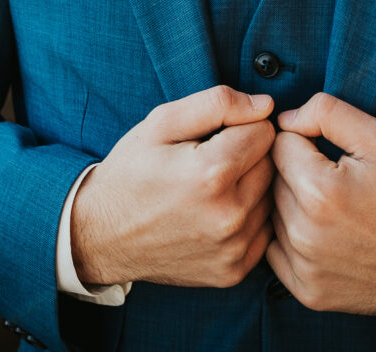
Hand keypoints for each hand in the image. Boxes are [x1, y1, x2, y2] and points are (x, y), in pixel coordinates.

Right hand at [70, 84, 276, 288]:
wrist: (102, 234)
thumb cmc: (131, 172)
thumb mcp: (160, 123)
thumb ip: (217, 104)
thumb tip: (265, 106)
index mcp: (211, 173)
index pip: (264, 132)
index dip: (240, 127)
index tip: (215, 136)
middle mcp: (229, 215)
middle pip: (272, 165)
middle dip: (248, 156)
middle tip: (212, 160)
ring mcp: (233, 248)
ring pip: (271, 199)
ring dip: (251, 188)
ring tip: (212, 188)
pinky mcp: (234, 271)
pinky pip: (264, 232)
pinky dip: (247, 220)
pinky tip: (216, 214)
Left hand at [265, 92, 375, 313]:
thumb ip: (326, 112)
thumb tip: (283, 119)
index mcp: (319, 191)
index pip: (280, 145)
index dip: (307, 143)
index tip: (332, 157)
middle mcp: (304, 233)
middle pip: (274, 180)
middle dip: (299, 174)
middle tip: (338, 185)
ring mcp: (303, 266)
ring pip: (274, 214)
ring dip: (295, 206)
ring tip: (336, 212)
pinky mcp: (306, 290)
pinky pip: (276, 250)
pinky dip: (294, 240)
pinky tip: (326, 237)